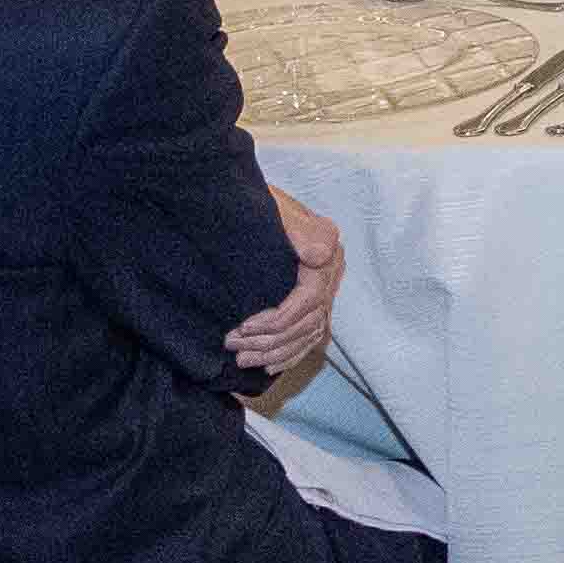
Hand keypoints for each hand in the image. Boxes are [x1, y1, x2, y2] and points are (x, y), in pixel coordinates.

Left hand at [226, 190, 342, 379]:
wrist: (247, 196)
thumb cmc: (256, 200)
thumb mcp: (273, 206)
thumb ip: (298, 229)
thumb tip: (319, 257)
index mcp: (325, 247)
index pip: (310, 298)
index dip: (278, 319)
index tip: (244, 325)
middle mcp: (330, 270)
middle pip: (309, 321)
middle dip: (271, 340)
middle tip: (232, 346)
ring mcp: (323, 285)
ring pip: (309, 333)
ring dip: (276, 352)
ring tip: (242, 359)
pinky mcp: (312, 298)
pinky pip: (310, 335)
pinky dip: (291, 354)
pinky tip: (268, 366)